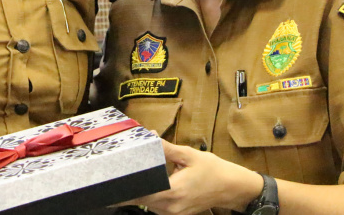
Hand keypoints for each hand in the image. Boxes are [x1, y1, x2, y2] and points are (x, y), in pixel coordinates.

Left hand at [126, 140, 259, 214]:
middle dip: (129, 187)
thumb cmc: (212, 170)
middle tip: (114, 175)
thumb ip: (166, 148)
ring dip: (139, 192)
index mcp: (172, 191)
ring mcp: (173, 213)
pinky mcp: (175, 213)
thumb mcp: (189, 155)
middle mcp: (170, 206)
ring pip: (147, 204)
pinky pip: (156, 206)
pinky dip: (149, 195)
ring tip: (128, 177)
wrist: (231, 188)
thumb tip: (149, 136)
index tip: (112, 179)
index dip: (125, 187)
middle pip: (140, 199)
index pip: (140, 193)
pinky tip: (147, 184)